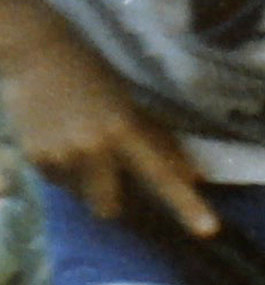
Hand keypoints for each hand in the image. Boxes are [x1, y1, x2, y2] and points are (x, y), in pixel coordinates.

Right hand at [0, 15, 213, 234]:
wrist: (36, 53)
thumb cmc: (94, 78)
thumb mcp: (132, 104)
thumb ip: (162, 142)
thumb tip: (194, 177)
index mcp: (125, 130)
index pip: (163, 175)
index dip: (187, 205)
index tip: (209, 230)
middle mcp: (93, 147)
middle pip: (110, 208)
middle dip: (113, 203)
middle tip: (108, 177)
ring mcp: (61, 154)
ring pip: (82, 197)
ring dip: (85, 183)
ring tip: (79, 145)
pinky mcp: (35, 157)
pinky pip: (58, 182)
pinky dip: (62, 169)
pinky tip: (59, 139)